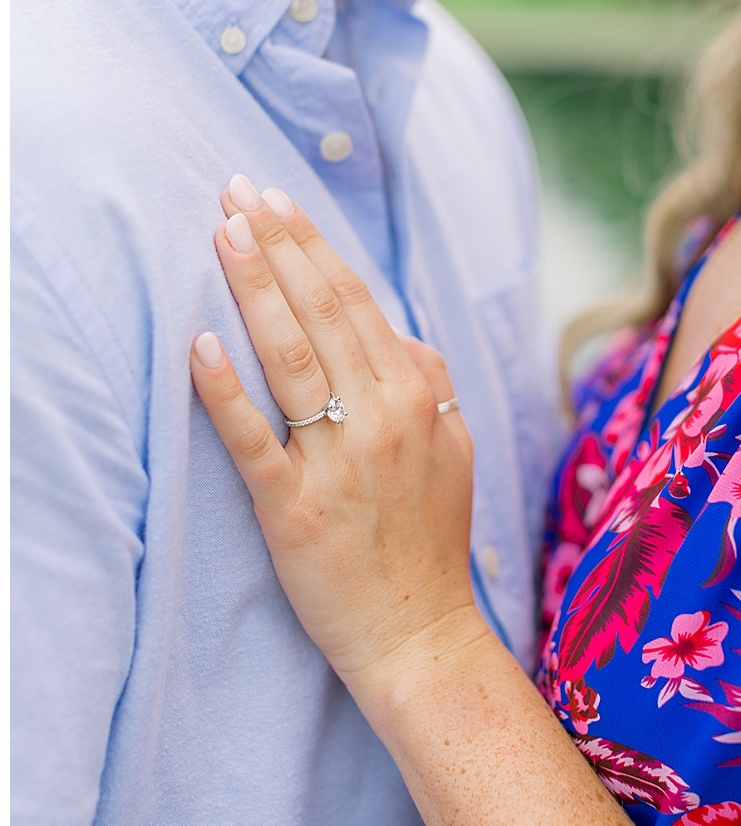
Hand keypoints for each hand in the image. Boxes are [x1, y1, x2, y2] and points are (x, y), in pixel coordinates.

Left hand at [189, 178, 486, 693]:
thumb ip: (432, 387)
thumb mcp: (454, 450)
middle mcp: (383, 415)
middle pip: (323, 312)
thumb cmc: (429, 542)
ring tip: (223, 234)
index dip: (313, 246)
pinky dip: (227, 390)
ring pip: (291, 357)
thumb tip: (406, 339)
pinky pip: (255, 438)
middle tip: (236, 192)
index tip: (276, 199)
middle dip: (278, 245)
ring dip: (254, 288)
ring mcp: (339, 460)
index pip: (359, 301)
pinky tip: (201, 345)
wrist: (422, 633)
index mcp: (418, 396)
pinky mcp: (294, 507)